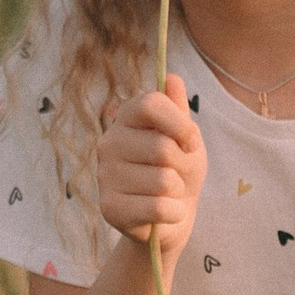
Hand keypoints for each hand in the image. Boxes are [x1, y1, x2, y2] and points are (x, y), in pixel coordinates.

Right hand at [95, 77, 206, 266]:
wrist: (171, 216)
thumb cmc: (179, 170)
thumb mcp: (186, 138)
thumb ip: (178, 109)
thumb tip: (172, 78)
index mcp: (125, 118)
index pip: (151, 104)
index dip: (180, 124)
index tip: (189, 141)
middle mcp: (108, 143)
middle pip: (162, 147)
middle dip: (183, 165)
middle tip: (177, 173)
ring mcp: (105, 176)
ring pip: (163, 180)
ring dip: (178, 191)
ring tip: (169, 193)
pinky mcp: (109, 208)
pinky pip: (158, 207)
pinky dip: (174, 212)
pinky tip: (166, 212)